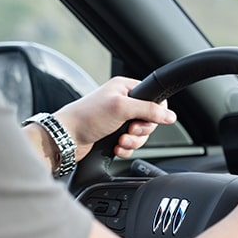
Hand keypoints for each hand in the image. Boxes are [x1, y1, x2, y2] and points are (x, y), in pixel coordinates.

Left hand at [54, 77, 176, 160]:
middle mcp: (123, 102)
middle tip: (130, 130)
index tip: (148, 119)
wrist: (66, 137)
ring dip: (133, 142)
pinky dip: (126, 149)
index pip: (154, 98)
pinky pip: (131, 145)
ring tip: (121, 141)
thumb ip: (149, 110)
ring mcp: (119, 119)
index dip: (156, 112)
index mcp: (125, 88)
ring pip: (141, 135)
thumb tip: (170, 115)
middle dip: (142, 131)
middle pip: (150, 119)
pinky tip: (116, 148)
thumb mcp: (122, 108)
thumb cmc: (87, 116)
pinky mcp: (114, 135)